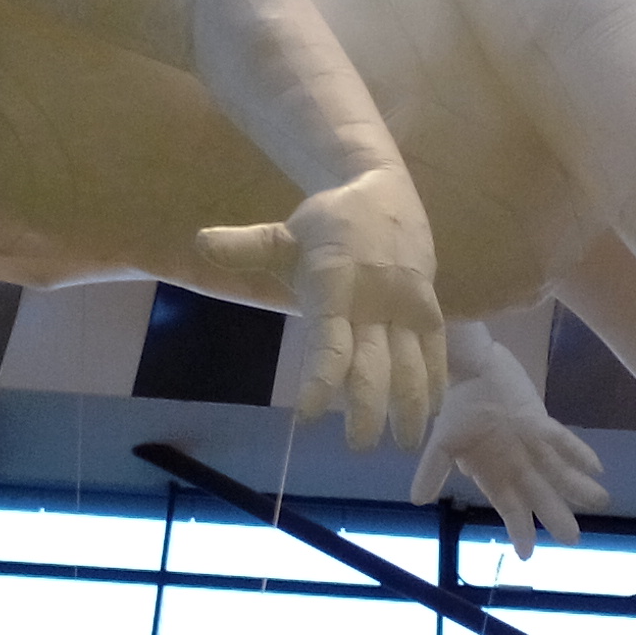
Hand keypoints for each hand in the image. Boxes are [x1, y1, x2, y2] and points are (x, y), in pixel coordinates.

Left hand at [198, 171, 445, 447]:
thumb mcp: (285, 234)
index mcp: (334, 285)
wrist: (384, 188)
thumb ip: (246, 247)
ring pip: (411, 361)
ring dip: (410, 404)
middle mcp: (374, 299)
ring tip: (402, 444)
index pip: (327, 341)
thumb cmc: (328, 222)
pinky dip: (434, 381)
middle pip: (373, 362)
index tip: (305, 418)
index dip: (318, 381)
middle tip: (357, 445)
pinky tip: (432, 413)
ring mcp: (406, 303)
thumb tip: (199, 242)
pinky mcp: (429, 305)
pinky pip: (435, 348)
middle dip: (367, 407)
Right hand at [409, 337, 607, 556]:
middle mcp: (517, 465)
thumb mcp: (442, 442)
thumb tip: (417, 500)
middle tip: (572, 539)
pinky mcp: (540, 422)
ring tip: (600, 502)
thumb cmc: (457, 407)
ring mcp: (532, 445)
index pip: (509, 508)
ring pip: (558, 471)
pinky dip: (578, 451)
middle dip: (556, 515)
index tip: (527, 555)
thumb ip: (433, 470)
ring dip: (578, 487)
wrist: (470, 370)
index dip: (519, 529)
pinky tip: (596, 467)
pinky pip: (562, 439)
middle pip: (540, 495)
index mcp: (493, 475)